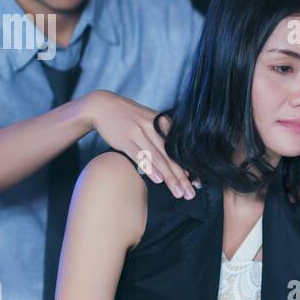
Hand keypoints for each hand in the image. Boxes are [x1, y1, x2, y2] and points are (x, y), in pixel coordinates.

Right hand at [82, 90, 200, 200]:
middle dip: (182, 177)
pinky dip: (149, 168)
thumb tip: (177, 161)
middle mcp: (153, 128)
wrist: (102, 106)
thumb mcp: (150, 121)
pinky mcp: (125, 139)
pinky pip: (139, 156)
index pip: (179, 149)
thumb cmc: (130, 117)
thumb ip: (163, 137)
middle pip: (171, 156)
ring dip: (169, 177)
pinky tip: (157, 180)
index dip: (189, 167)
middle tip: (190, 194)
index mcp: (163, 123)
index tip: (197, 183)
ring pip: (158, 158)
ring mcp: (139, 133)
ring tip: (178, 192)